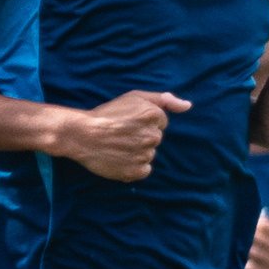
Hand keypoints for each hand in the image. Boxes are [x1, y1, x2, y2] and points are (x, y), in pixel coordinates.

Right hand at [53, 90, 189, 182]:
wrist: (80, 134)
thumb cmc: (106, 114)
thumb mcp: (135, 97)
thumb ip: (164, 99)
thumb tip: (188, 106)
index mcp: (154, 116)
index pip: (160, 122)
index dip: (143, 121)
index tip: (129, 121)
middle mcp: (152, 136)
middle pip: (155, 138)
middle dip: (142, 136)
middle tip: (121, 134)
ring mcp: (145, 155)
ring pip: (148, 154)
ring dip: (137, 152)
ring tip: (118, 145)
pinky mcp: (136, 171)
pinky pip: (143, 170)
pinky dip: (133, 166)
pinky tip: (120, 158)